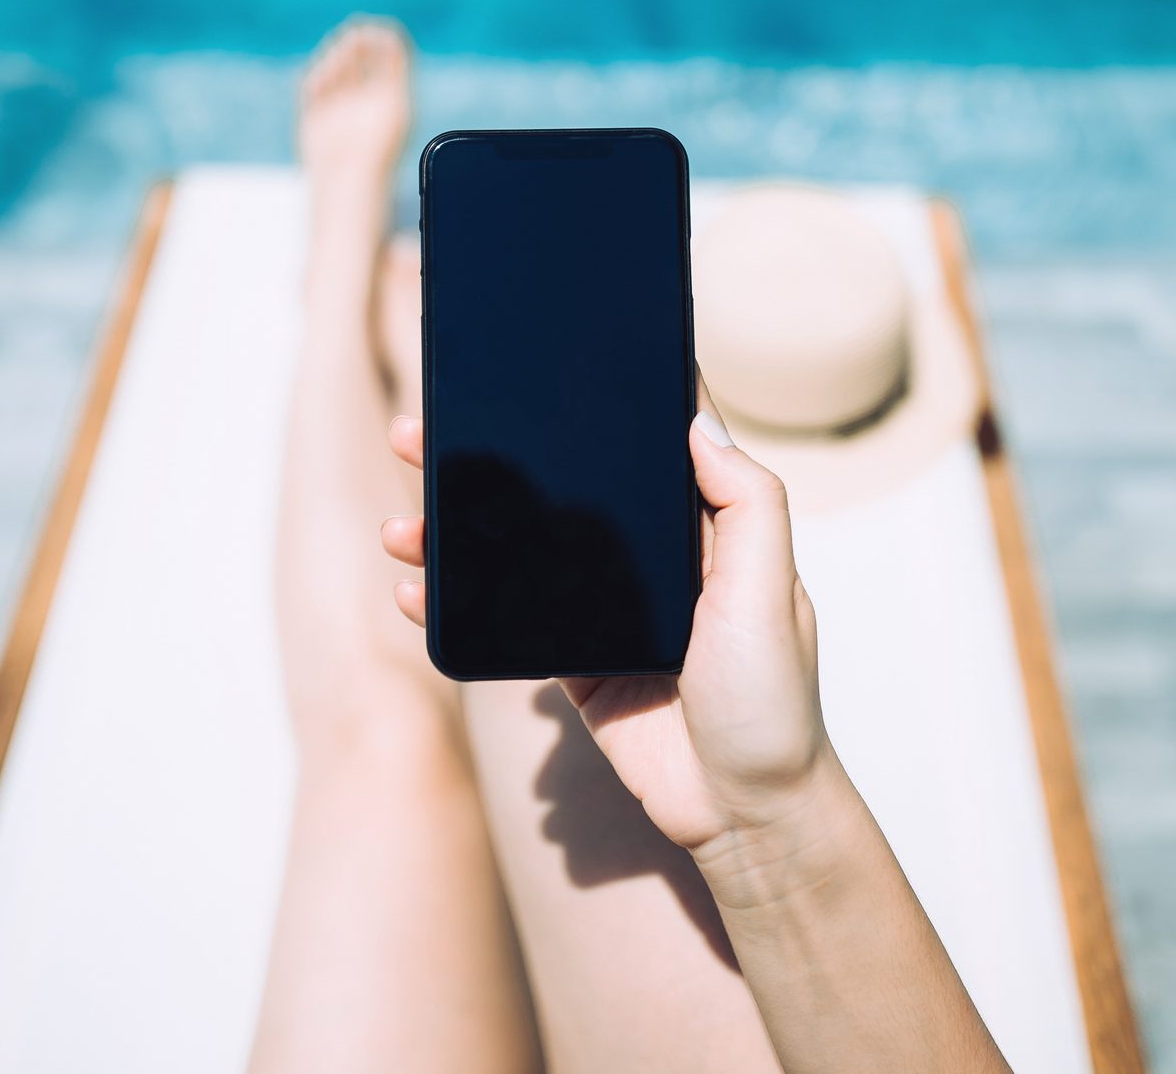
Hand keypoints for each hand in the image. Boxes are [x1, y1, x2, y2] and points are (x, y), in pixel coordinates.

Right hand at [380, 389, 837, 852]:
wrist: (744, 814)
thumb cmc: (772, 700)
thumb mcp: (769, 589)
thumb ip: (744, 502)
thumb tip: (695, 417)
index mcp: (701, 528)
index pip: (640, 445)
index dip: (590, 403)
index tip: (531, 362)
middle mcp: (649, 560)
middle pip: (558, 490)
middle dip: (488, 462)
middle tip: (421, 433)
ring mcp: (605, 611)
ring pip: (516, 552)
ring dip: (454, 533)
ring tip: (402, 524)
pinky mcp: (572, 665)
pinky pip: (503, 621)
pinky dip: (455, 604)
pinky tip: (415, 593)